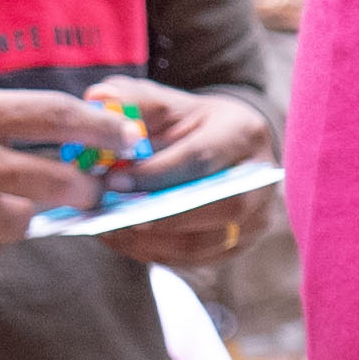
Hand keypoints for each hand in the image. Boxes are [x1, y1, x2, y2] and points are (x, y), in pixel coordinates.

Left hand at [89, 78, 276, 268]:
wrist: (227, 146)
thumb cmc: (192, 123)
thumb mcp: (168, 103)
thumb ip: (134, 102)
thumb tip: (98, 100)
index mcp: (243, 133)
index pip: (200, 159)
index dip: (155, 175)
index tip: (113, 182)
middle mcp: (260, 178)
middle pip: (213, 208)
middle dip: (156, 217)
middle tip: (109, 217)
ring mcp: (256, 217)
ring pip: (203, 243)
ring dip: (149, 242)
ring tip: (108, 231)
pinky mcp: (241, 244)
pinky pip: (195, 259)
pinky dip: (155, 253)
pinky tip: (122, 241)